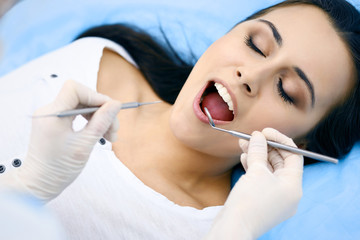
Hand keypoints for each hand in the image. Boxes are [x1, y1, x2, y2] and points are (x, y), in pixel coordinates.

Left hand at [8, 80, 122, 201]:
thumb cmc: (59, 169)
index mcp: (52, 114)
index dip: (95, 96)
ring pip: (80, 106)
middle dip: (100, 110)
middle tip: (114, 129)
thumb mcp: (85, 145)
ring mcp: (51, 117)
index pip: (75, 89)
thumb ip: (101, 122)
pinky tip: (99, 134)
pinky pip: (75, 114)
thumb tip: (116, 104)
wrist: (39, 185)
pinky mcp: (54, 123)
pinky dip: (89, 121)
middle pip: (80, 97)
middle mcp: (48, 111)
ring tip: (110, 135)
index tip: (111, 110)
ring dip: (98, 117)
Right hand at [205, 128, 303, 239]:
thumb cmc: (249, 201)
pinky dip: (253, 167)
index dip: (280, 140)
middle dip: (266, 147)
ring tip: (243, 143)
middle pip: (280, 162)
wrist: (234, 227)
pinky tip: (244, 157)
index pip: (293, 156)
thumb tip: (258, 135)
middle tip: (253, 136)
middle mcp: (288, 192)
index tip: (265, 131)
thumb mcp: (256, 172)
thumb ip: (259, 151)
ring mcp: (275, 197)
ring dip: (257, 155)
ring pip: (268, 170)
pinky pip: (261, 179)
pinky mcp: (262, 200)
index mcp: (294, 186)